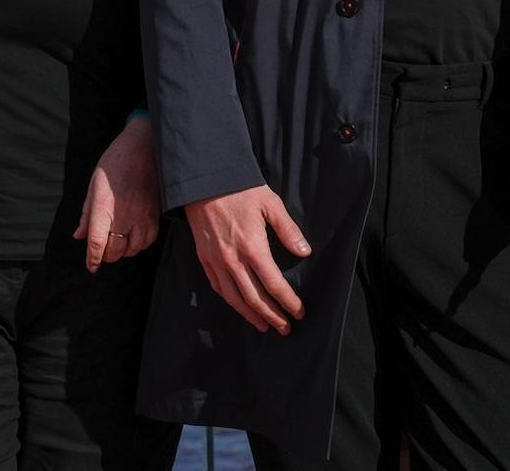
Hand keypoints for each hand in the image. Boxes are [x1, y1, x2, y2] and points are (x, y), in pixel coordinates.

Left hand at [74, 115, 160, 272]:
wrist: (144, 146)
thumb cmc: (115, 162)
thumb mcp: (93, 185)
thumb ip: (86, 214)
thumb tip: (79, 235)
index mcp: (103, 206)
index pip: (97, 243)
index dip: (93, 259)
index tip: (91, 266)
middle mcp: (123, 214)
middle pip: (115, 250)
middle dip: (107, 256)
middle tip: (104, 251)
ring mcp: (142, 215)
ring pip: (133, 249)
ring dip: (124, 251)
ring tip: (119, 244)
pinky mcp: (155, 213)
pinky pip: (149, 240)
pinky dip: (140, 245)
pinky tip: (134, 238)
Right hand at [183, 184, 309, 335]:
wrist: (204, 182)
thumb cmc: (240, 190)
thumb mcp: (270, 204)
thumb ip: (288, 230)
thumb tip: (305, 252)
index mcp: (253, 248)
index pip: (274, 285)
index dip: (288, 301)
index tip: (299, 312)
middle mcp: (234, 261)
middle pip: (255, 298)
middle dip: (272, 316)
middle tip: (285, 328)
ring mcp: (217, 261)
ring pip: (235, 298)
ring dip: (251, 315)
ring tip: (264, 326)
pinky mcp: (204, 258)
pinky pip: (218, 287)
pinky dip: (230, 301)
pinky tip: (238, 306)